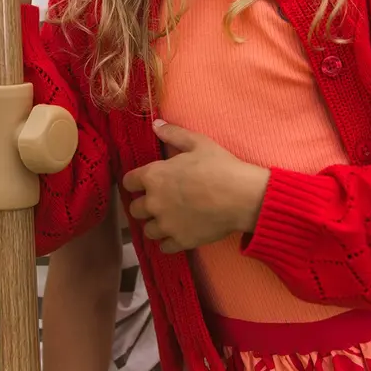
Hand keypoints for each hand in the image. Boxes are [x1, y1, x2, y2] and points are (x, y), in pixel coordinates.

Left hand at [123, 121, 269, 253]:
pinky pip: (164, 247)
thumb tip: (155, 124)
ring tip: (169, 219)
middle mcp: (154, 202)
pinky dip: (169, 241)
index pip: (128, 182)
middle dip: (145, 204)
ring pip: (148, 230)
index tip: (146, 182)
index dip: (136, 181)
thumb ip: (173, 133)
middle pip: (135, 209)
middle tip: (160, 200)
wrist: (241, 196)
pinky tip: (179, 232)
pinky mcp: (180, 241)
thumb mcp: (197, 142)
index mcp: (154, 176)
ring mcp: (166, 225)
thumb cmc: (219, 166)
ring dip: (156, 224)